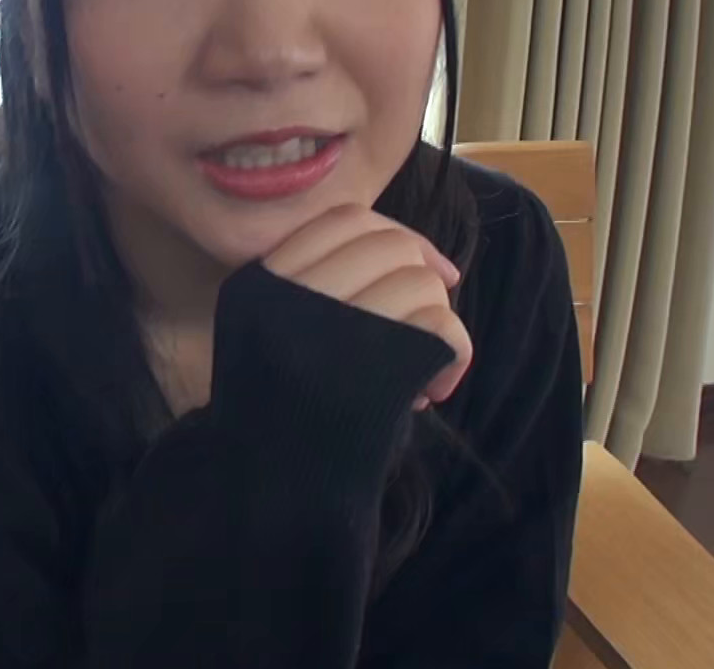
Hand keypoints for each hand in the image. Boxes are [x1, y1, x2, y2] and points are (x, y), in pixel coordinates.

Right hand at [262, 205, 472, 408]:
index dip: (395, 234)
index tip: (426, 266)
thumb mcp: (269, 335)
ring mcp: (330, 330)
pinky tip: (435, 390)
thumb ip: (313, 286)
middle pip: (387, 244)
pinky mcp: (372, 369)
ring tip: (425, 367)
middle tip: (430, 323)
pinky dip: (455, 356)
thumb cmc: (282, 414)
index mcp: (259, 284)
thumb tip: (420, 256)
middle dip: (423, 277)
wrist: (270, 492)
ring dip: (437, 323)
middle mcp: (290, 298)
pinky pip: (440, 327)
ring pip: (419, 283)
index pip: (341, 221)